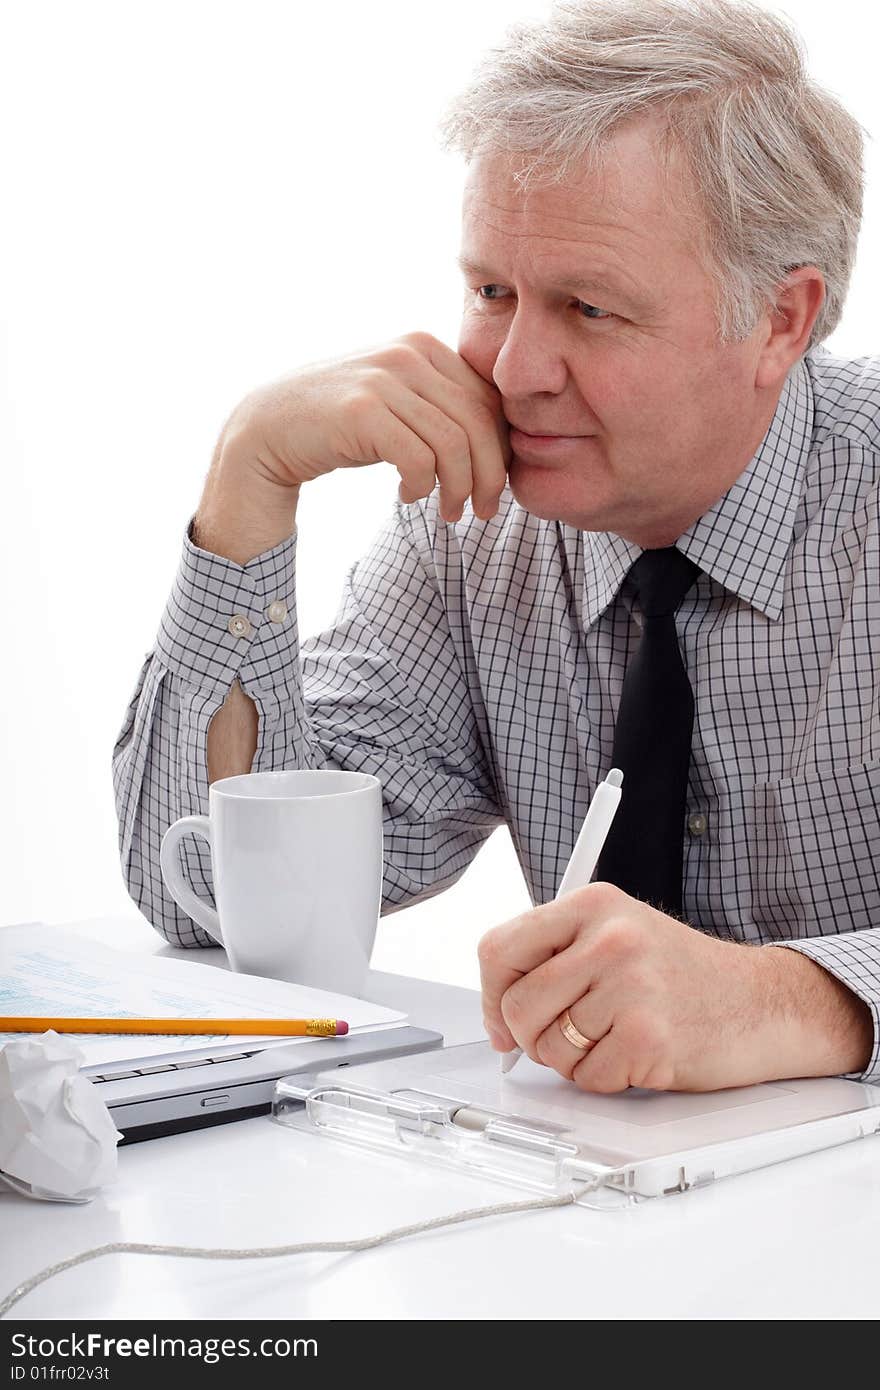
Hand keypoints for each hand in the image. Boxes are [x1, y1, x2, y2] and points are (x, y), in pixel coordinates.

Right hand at [218, 331, 510, 522]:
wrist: (268, 428)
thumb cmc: (341, 424)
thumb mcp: (398, 402)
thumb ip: (441, 406)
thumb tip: (502, 443)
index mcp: (424, 345)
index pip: (487, 401)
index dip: (500, 450)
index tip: (493, 487)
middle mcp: (407, 353)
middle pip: (478, 423)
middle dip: (489, 476)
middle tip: (483, 511)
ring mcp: (383, 379)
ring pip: (453, 445)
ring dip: (459, 489)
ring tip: (448, 513)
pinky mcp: (362, 411)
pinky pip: (419, 459)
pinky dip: (422, 487)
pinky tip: (408, 497)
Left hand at [478, 883, 872, 1091]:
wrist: (759, 1000)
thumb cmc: (681, 972)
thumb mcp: (616, 933)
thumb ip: (555, 955)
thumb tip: (496, 1010)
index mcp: (593, 904)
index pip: (499, 948)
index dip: (492, 994)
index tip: (502, 1019)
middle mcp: (610, 938)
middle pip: (518, 1004)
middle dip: (530, 1036)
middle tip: (563, 1037)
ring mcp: (631, 985)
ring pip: (549, 1046)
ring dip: (573, 1059)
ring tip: (611, 1038)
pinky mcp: (648, 1035)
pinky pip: (588, 1077)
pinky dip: (605, 1079)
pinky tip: (635, 1054)